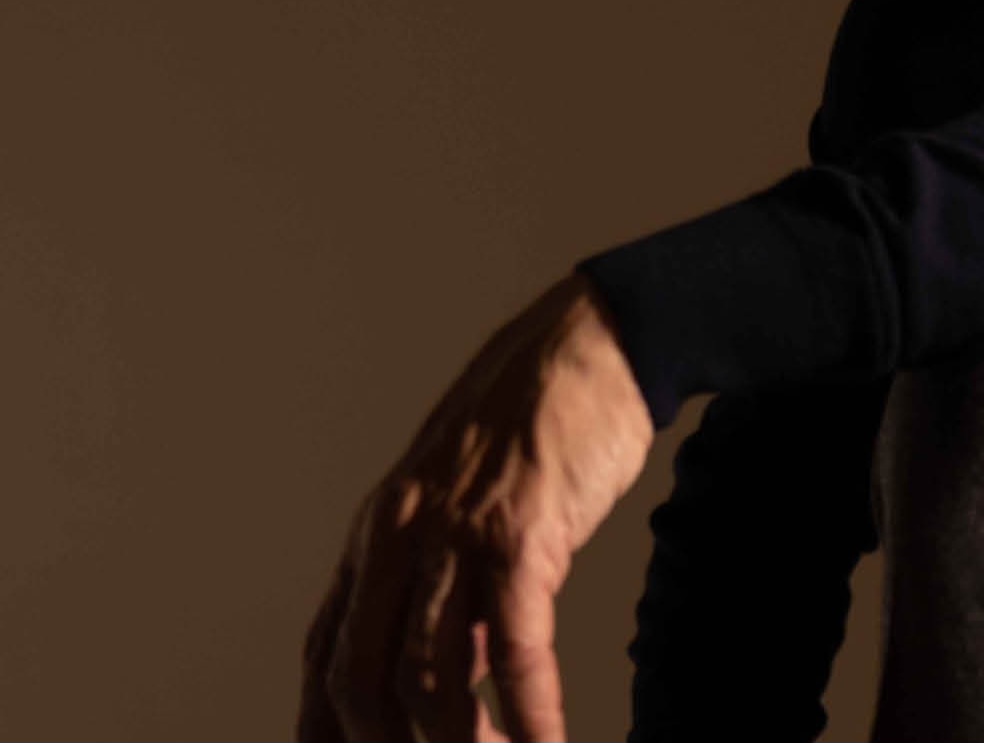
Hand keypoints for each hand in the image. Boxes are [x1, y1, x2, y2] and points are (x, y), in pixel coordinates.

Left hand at [298, 272, 655, 741]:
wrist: (594, 343)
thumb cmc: (538, 418)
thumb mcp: (466, 497)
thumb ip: (449, 578)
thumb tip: (464, 669)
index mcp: (379, 530)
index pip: (326, 653)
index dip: (326, 729)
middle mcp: (401, 536)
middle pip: (364, 682)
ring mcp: (457, 536)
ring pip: (434, 678)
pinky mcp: (521, 534)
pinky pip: (516, 650)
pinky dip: (529, 713)